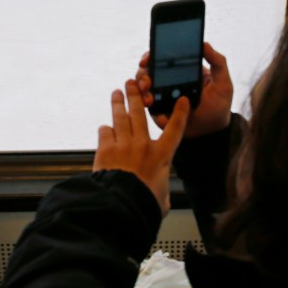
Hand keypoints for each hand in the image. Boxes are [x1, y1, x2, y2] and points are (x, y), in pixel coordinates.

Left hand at [93, 81, 189, 215]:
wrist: (121, 205)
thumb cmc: (143, 204)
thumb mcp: (162, 199)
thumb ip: (162, 190)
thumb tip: (161, 195)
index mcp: (161, 156)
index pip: (175, 130)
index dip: (179, 113)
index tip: (182, 100)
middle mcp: (143, 146)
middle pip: (140, 114)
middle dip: (136, 95)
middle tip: (132, 83)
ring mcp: (123, 145)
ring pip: (120, 117)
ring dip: (118, 103)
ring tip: (117, 93)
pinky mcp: (106, 150)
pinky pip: (105, 132)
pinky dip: (105, 130)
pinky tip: (105, 129)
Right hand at [136, 42, 233, 139]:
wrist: (211, 132)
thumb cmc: (218, 105)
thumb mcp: (223, 82)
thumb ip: (218, 62)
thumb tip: (205, 43)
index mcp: (182, 69)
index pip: (163, 56)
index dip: (152, 54)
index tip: (148, 58)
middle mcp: (168, 79)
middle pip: (148, 70)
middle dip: (143, 74)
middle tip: (147, 81)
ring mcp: (160, 94)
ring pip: (142, 86)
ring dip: (141, 88)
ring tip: (149, 97)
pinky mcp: (156, 109)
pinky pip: (144, 104)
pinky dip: (143, 103)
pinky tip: (151, 106)